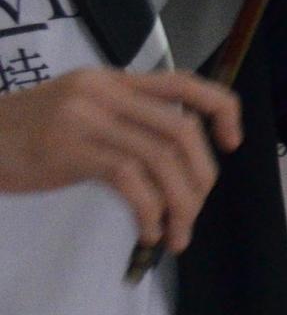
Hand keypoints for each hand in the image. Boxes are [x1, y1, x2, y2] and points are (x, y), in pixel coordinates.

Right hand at [0, 66, 244, 252]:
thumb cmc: (26, 135)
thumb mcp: (80, 111)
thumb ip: (126, 120)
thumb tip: (180, 159)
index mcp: (113, 80)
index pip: (184, 82)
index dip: (221, 109)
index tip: (233, 143)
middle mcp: (104, 92)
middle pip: (181, 129)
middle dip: (202, 176)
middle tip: (197, 210)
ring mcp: (86, 117)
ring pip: (161, 158)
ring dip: (181, 204)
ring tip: (177, 234)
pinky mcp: (68, 149)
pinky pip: (131, 180)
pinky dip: (150, 211)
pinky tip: (149, 231)